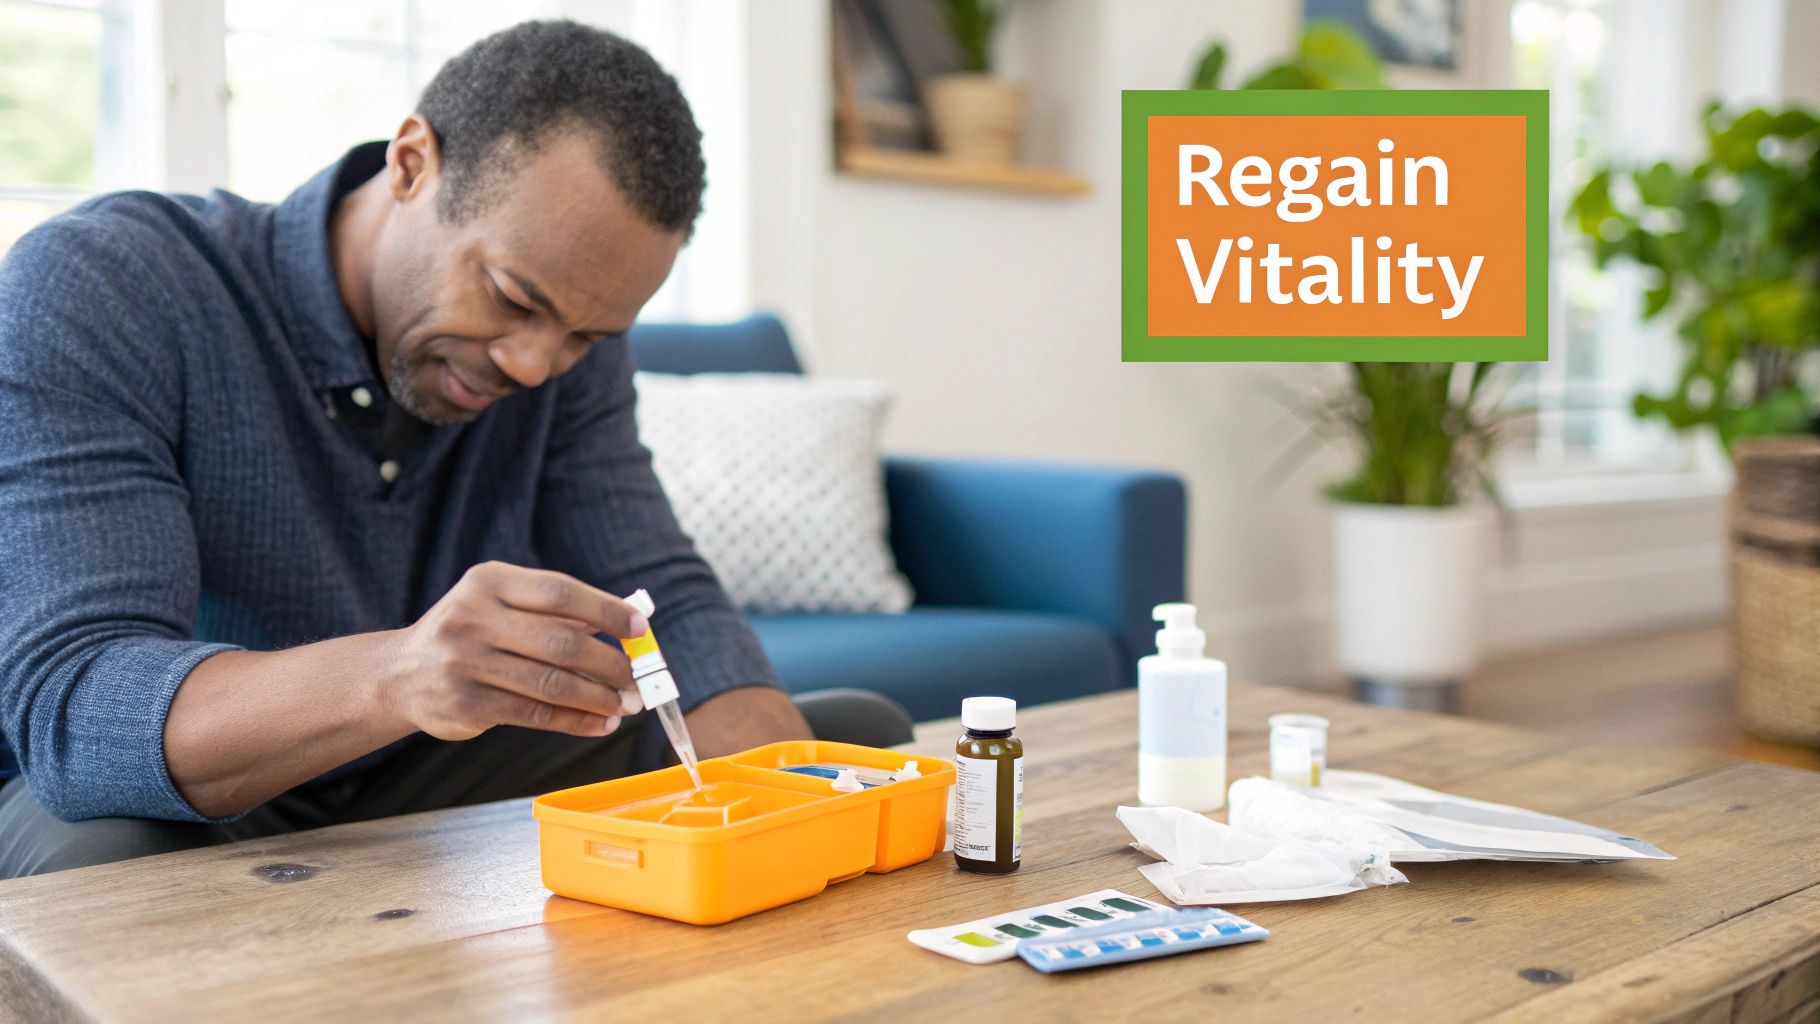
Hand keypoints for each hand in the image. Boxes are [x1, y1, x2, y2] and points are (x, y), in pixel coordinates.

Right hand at [379, 561, 649, 740]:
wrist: (399, 674)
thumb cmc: (469, 632)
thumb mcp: (500, 604)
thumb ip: (556, 611)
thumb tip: (627, 621)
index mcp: (488, 582)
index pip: (560, 592)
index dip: (606, 610)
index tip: (639, 628)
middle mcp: (473, 617)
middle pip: (561, 641)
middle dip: (610, 663)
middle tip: (638, 678)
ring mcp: (466, 662)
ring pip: (551, 683)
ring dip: (598, 697)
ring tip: (626, 705)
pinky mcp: (467, 703)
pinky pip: (535, 713)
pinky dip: (574, 720)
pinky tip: (598, 723)